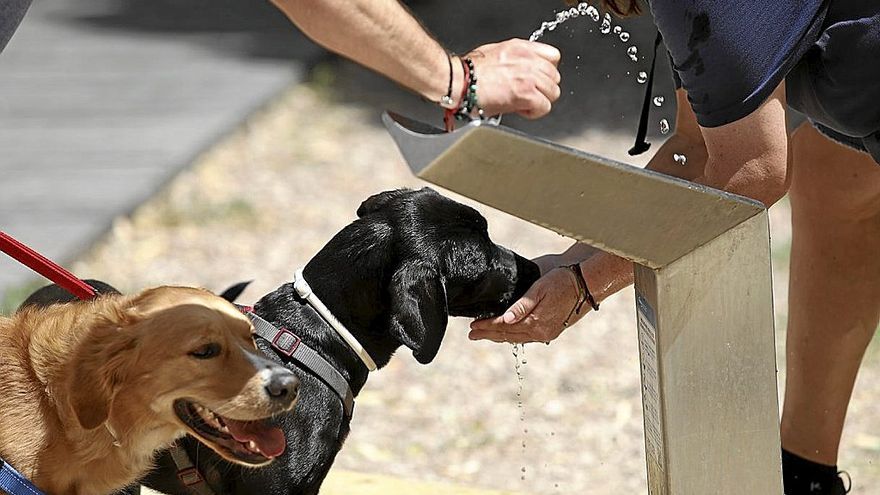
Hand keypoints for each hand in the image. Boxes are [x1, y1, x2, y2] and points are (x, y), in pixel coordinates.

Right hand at [466, 39, 560, 118]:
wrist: (459, 81)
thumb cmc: (468, 71)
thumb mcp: (495, 53)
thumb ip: (514, 59)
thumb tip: (520, 71)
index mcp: (520, 48)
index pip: (553, 56)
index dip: (547, 71)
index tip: (538, 79)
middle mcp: (527, 60)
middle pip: (555, 76)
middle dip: (543, 88)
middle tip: (527, 95)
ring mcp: (528, 77)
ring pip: (553, 93)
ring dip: (539, 100)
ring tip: (523, 103)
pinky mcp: (525, 94)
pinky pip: (544, 106)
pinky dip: (534, 112)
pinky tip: (520, 110)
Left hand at [468, 267, 588, 343]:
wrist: (587, 286)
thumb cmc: (562, 282)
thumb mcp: (539, 289)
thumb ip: (521, 306)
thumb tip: (505, 319)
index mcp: (535, 323)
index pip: (504, 327)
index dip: (487, 326)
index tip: (473, 326)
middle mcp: (540, 332)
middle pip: (508, 336)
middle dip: (489, 334)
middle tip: (472, 334)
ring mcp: (547, 333)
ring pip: (517, 338)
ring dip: (500, 337)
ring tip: (486, 335)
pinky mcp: (552, 331)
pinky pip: (528, 337)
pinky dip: (514, 336)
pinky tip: (509, 334)